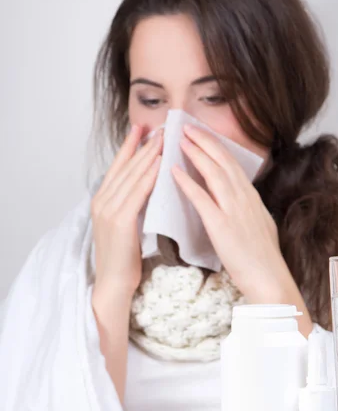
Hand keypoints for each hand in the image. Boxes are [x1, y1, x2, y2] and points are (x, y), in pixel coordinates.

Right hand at [91, 125, 162, 301]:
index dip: (129, 145)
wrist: (114, 283)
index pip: (117, 166)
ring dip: (148, 155)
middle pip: (125, 166)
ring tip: (163, 138)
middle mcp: (102, 201)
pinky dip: (148, 176)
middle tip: (158, 126)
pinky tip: (160, 163)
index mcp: (102, 200)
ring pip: (131, 176)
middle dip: (142, 145)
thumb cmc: (123, 258)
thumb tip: (148, 185)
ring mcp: (108, 210)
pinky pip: (137, 193)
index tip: (142, 128)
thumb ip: (131, 204)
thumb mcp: (125, 224)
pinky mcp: (119, 221)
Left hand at [171, 124, 310, 324]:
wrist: (269, 278)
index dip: (216, 146)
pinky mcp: (222, 226)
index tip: (201, 135)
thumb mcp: (260, 225)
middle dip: (204, 141)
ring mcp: (234, 210)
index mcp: (252, 198)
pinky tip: (173, 172)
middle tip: (186, 126)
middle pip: (223, 161)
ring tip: (180, 140)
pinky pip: (202, 199)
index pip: (232, 164)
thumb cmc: (263, 258)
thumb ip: (248, 209)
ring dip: (196, 153)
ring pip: (214, 173)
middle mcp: (244, 198)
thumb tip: (241, 200)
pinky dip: (187, 182)